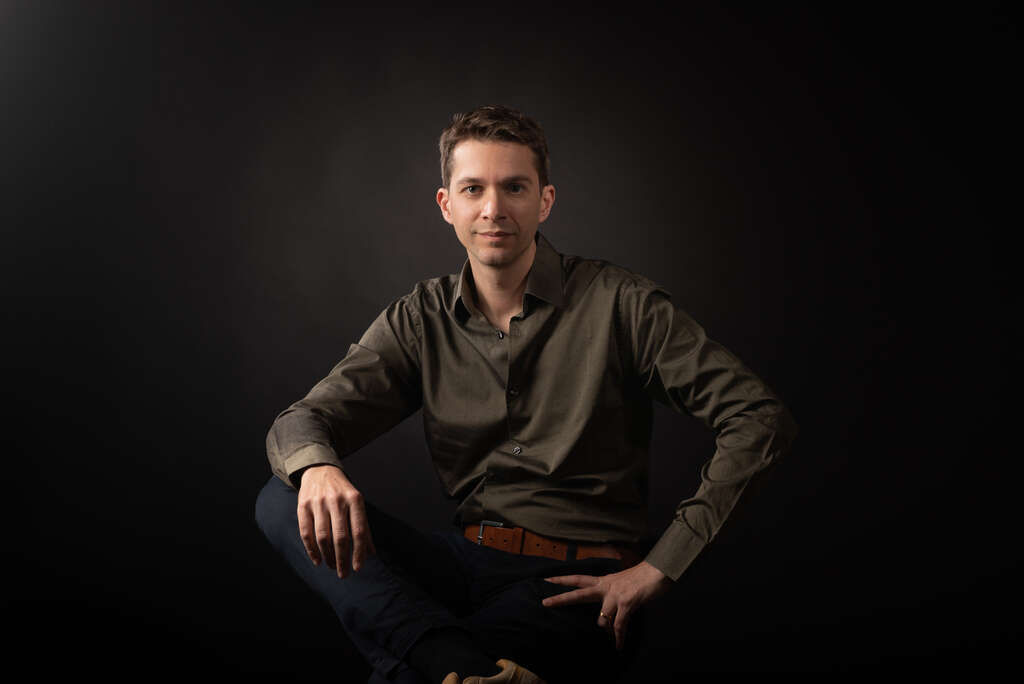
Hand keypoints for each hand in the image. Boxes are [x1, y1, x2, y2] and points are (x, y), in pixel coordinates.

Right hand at [297, 464, 376, 578]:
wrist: (320, 470)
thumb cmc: (343, 492)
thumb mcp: (357, 503)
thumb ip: (364, 527)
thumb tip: (371, 554)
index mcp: (355, 499)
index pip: (359, 531)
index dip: (359, 552)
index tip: (358, 568)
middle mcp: (337, 500)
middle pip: (340, 537)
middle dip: (342, 559)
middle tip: (344, 574)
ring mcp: (319, 502)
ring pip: (322, 537)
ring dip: (328, 556)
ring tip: (332, 566)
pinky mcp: (303, 505)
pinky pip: (306, 532)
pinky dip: (311, 550)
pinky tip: (317, 560)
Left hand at [542, 560, 672, 650]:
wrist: (657, 571)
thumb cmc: (642, 577)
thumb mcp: (621, 582)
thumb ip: (611, 592)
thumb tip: (608, 610)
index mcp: (603, 581)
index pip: (578, 579)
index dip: (562, 580)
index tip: (547, 580)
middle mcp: (605, 587)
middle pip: (578, 593)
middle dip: (561, 599)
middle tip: (544, 603)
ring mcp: (615, 595)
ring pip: (601, 618)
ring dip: (607, 630)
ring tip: (613, 637)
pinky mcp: (627, 604)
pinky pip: (619, 626)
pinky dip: (619, 638)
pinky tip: (619, 646)